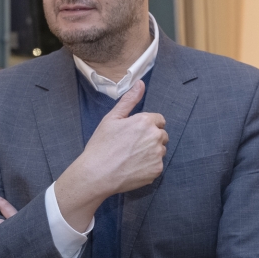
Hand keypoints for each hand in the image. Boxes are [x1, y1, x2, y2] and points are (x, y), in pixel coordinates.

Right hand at [54, 80, 167, 228]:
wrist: (97, 174)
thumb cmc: (102, 145)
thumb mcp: (112, 118)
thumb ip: (129, 100)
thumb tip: (141, 83)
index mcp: (145, 121)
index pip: (159, 120)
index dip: (147, 126)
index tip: (135, 133)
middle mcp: (155, 137)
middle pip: (161, 135)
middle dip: (151, 138)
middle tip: (132, 145)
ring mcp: (157, 155)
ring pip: (160, 150)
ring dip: (151, 152)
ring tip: (131, 157)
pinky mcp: (157, 170)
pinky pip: (157, 165)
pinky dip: (149, 166)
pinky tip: (133, 167)